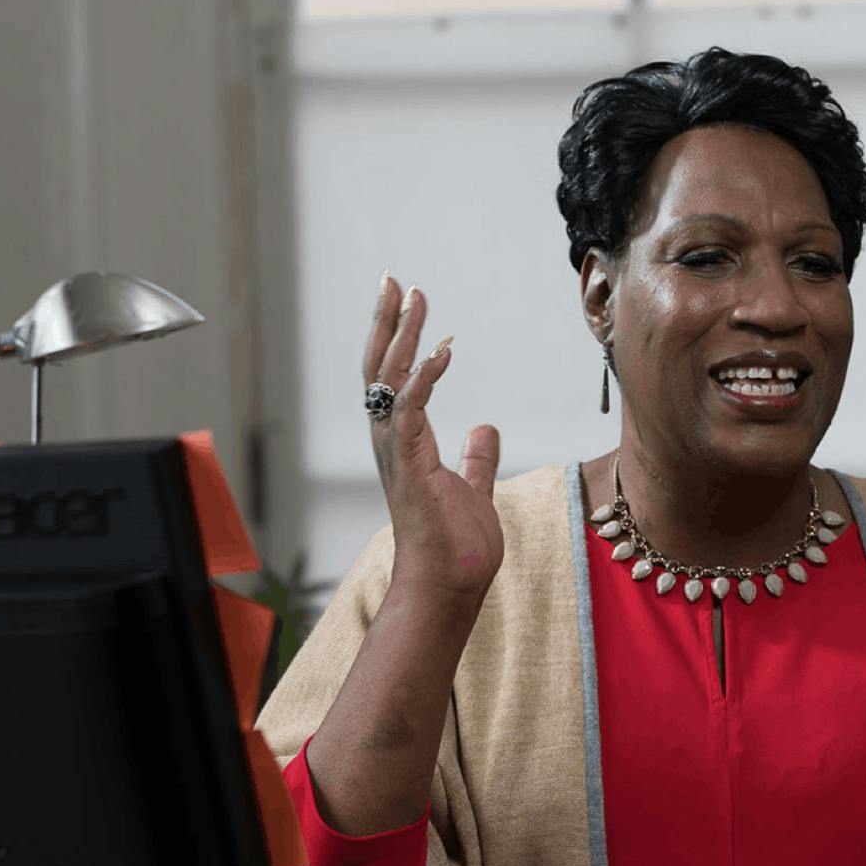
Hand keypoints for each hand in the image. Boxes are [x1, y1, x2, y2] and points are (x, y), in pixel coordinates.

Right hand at [364, 274, 504, 606]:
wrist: (450, 585)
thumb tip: (485, 429)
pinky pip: (411, 412)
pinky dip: (424, 379)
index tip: (409, 299)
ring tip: (415, 298)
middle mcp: (392, 441)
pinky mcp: (410, 466)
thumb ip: (476, 457)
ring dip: (402, 337)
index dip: (400, 337)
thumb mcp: (473, 488)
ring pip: (388, 381)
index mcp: (406, 443)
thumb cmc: (457, 546)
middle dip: (388, 322)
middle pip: (380, 368)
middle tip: (395, 280)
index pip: (395, 377)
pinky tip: (441, 352)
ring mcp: (397, 453)